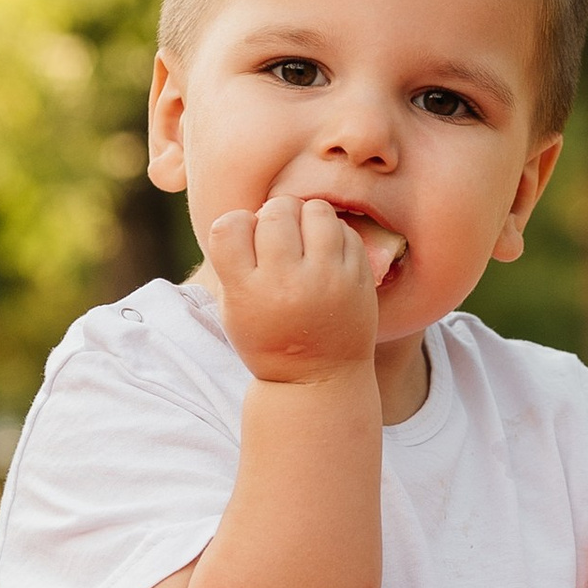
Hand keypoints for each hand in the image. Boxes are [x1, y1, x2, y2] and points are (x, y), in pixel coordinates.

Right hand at [202, 191, 382, 386]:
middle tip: (279, 239)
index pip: (228, 225)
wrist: (317, 379)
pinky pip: (345, 229)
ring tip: (304, 239)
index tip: (246, 241)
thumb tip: (254, 209)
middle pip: (275, 210)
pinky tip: (326, 255)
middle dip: (274, 216)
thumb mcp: (235, 308)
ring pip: (315, 209)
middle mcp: (287, 284)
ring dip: (306, 217)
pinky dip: (333, 235)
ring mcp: (328, 280)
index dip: (236, 224)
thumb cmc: (268, 337)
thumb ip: (235, 261)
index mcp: (248, 292)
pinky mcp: (359, 279)